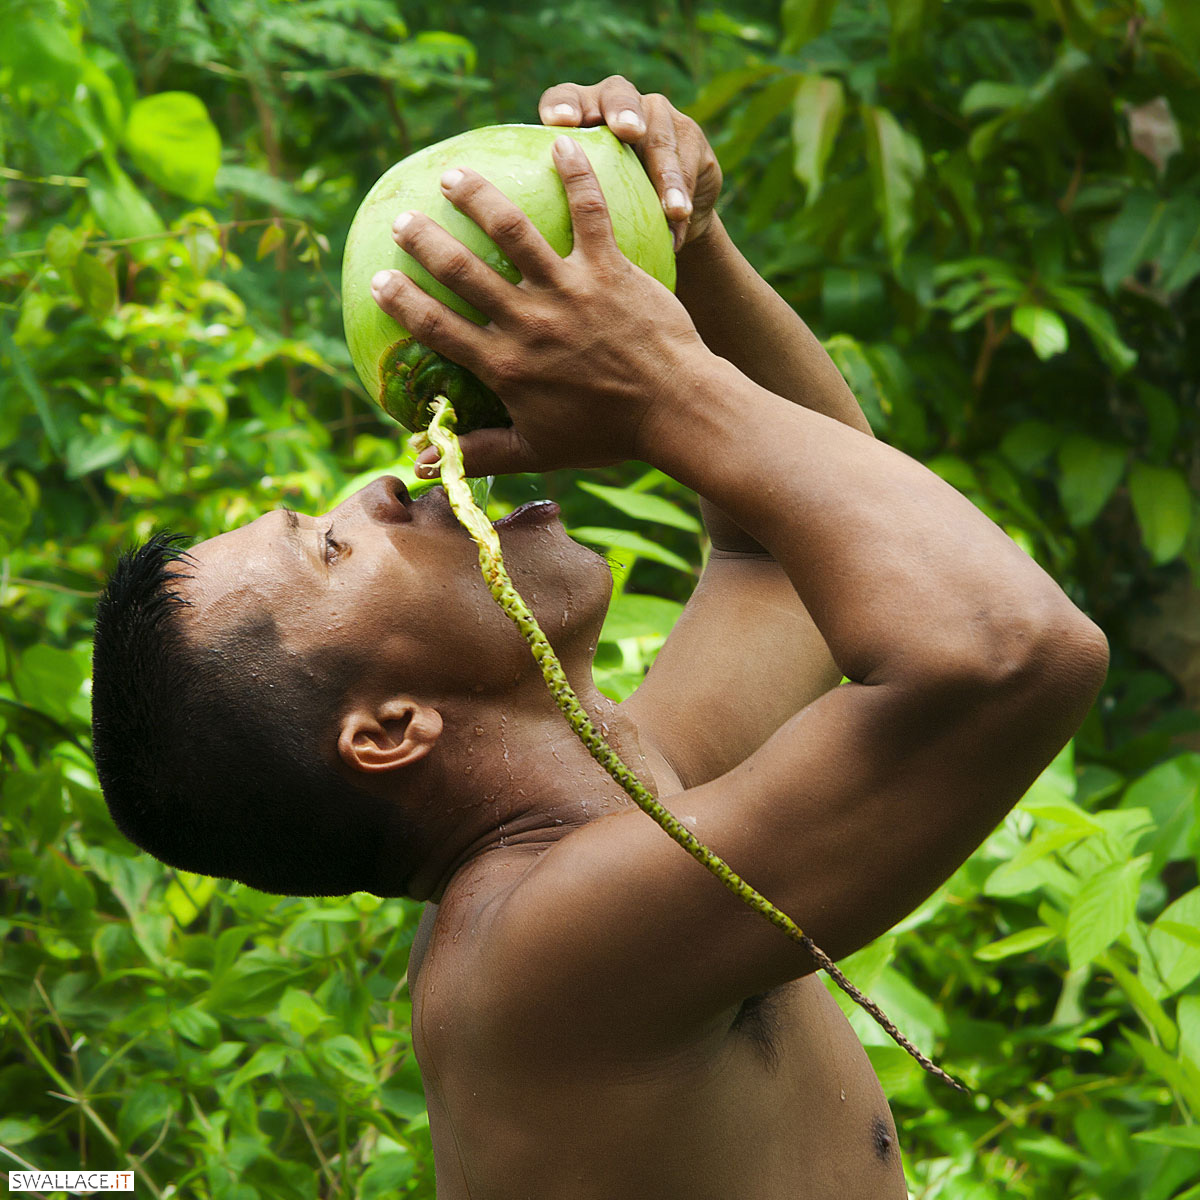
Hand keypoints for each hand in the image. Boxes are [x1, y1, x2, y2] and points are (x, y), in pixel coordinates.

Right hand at [370, 136, 707, 476]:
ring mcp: (569, 291)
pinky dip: (576, 174)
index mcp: (506, 367)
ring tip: (456, 175)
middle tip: (404, 220)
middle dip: (426, 242)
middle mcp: (529, 323)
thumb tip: (424, 463)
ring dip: (479, 198)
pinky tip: (561, 143)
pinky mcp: (609, 268)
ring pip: (513, 232)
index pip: (437, 329)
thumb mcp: (539, 452)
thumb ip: (481, 452)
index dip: (402, 302)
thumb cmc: (607, 434)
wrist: (676, 411)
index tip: (378, 280)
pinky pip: (589, 211)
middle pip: (462, 272)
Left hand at [538, 76, 722, 252]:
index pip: (566, 97)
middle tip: (628, 132)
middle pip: (620, 95)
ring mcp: (659, 117)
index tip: (560, 123)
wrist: (659, 220)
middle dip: (624, 111)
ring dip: (667, 178)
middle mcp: (618, 103)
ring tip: (670, 209)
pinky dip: (682, 202)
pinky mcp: (691, 139)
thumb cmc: (604, 213)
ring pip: (662, 141)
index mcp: (581, 112)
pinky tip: (677, 228)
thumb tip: (508, 234)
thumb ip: (555, 200)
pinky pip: (688, 169)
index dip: (563, 104)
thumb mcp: (577, 206)